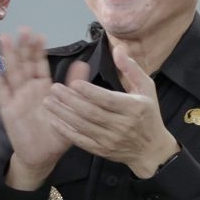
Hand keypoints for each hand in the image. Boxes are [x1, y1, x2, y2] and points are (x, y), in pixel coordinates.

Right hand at [0, 29, 70, 190]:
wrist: (42, 156)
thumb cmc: (57, 133)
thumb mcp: (71, 108)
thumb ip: (73, 86)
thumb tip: (82, 63)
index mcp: (44, 87)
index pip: (40, 64)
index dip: (38, 50)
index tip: (38, 35)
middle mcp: (29, 89)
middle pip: (24, 64)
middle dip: (22, 47)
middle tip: (22, 30)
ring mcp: (17, 98)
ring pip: (12, 73)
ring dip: (7, 56)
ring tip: (4, 39)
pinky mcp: (8, 109)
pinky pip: (0, 92)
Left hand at [47, 46, 176, 177]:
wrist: (151, 149)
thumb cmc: (148, 114)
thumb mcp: (146, 88)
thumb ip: (131, 69)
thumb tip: (118, 49)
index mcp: (134, 107)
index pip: (108, 99)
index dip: (89, 92)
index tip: (73, 83)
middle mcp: (122, 125)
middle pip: (91, 112)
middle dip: (70, 100)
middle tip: (54, 88)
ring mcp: (111, 140)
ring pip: (83, 126)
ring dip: (63, 114)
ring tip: (48, 102)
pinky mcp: (102, 151)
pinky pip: (81, 141)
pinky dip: (66, 131)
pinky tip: (54, 121)